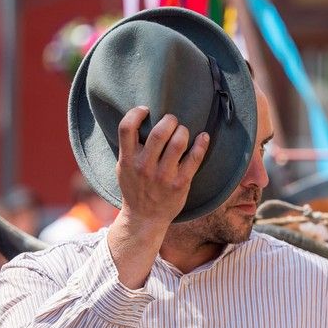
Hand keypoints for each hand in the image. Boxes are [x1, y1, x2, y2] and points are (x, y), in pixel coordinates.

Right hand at [114, 107, 209, 234]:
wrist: (144, 218)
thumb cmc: (135, 188)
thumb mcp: (123, 168)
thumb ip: (129, 148)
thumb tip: (140, 121)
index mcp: (128, 160)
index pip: (126, 128)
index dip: (136, 113)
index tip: (145, 109)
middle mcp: (144, 167)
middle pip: (159, 133)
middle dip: (169, 120)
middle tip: (172, 120)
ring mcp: (163, 176)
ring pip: (177, 143)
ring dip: (184, 131)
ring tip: (183, 131)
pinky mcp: (180, 184)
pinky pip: (194, 159)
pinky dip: (201, 144)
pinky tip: (204, 137)